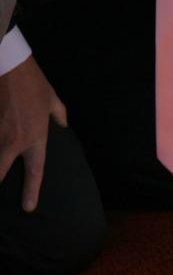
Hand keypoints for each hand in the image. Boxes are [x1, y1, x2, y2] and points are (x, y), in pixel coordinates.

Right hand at [0, 56, 66, 211]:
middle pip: (0, 172)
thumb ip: (59, 117)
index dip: (32, 191)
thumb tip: (63, 126)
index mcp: (35, 137)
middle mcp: (14, 140)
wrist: (11, 66)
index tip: (29, 208)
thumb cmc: (34, 84)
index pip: (36, 170)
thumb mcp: (53, 101)